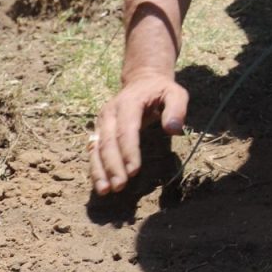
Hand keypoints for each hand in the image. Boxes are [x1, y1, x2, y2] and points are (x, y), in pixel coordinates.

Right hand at [89, 72, 187, 194]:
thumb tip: (172, 129)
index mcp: (128, 103)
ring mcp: (102, 122)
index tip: (134, 171)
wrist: (142, 80)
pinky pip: (94, 151)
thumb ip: (176, 109)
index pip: (126, 130)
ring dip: (99, 171)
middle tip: (120, 186)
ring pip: (96, 148)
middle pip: (108, 142)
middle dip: (112, 166)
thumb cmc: (161, 90)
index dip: (129, 151)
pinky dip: (95, 168)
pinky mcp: (99, 131)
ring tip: (104, 191)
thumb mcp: (175, 93)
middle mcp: (109, 113)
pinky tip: (100, 185)